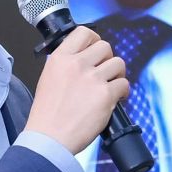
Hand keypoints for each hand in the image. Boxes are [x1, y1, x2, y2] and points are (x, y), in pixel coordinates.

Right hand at [23, 28, 127, 152]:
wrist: (49, 139)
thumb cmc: (47, 116)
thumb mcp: (48, 79)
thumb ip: (65, 66)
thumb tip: (83, 60)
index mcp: (60, 59)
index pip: (84, 33)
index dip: (95, 40)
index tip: (96, 50)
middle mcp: (77, 65)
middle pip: (105, 46)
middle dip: (108, 59)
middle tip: (104, 73)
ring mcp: (92, 79)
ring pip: (118, 63)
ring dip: (118, 75)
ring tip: (111, 86)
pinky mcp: (105, 95)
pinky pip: (124, 84)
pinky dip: (123, 92)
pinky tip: (115, 100)